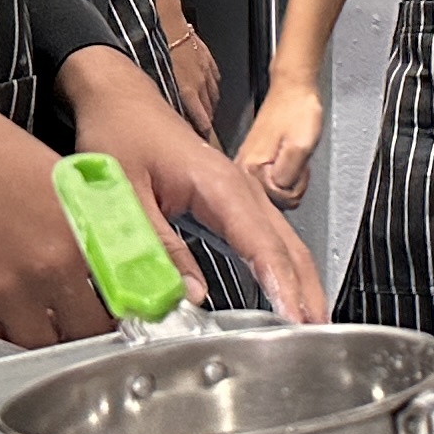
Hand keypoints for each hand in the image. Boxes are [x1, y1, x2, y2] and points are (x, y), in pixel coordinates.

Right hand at [0, 85, 121, 345]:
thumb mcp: (49, 170)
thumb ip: (78, 215)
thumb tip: (99, 243)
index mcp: (78, 230)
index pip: (119, 294)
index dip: (116, 308)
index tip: (112, 312)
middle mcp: (47, 267)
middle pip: (82, 330)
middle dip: (79, 329)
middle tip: (69, 324)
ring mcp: (1, 293)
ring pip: (36, 345)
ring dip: (37, 338)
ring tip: (29, 323)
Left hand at [62, 49, 327, 317]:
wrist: (118, 99)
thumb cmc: (121, 133)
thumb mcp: (124, 195)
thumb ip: (154, 247)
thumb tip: (185, 297)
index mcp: (220, 186)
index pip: (262, 243)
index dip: (282, 284)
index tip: (296, 319)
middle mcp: (239, 190)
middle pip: (287, 246)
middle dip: (306, 291)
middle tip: (316, 334)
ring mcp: (239, 195)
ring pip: (282, 243)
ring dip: (299, 282)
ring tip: (309, 323)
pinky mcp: (230, 203)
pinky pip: (265, 239)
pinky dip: (281, 268)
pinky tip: (283, 292)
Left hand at [166, 25, 224, 137]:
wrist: (167, 20)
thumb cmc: (157, 46)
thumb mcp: (155, 77)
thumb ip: (162, 98)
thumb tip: (160, 114)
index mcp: (187, 89)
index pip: (201, 119)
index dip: (202, 131)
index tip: (200, 140)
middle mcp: (200, 82)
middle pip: (208, 109)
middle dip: (205, 121)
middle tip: (201, 131)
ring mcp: (206, 70)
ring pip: (213, 95)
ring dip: (210, 106)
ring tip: (206, 114)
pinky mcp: (207, 58)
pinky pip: (215, 78)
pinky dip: (212, 88)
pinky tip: (210, 90)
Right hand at [240, 72, 324, 207]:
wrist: (292, 88)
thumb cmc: (297, 112)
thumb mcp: (301, 147)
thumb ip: (287, 177)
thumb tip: (277, 194)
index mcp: (250, 169)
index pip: (279, 201)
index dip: (297, 186)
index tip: (300, 167)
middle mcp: (242, 169)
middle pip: (275, 200)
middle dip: (293, 184)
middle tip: (298, 160)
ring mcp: (247, 164)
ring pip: (275, 191)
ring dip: (290, 178)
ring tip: (294, 156)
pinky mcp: (253, 160)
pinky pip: (273, 180)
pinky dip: (286, 171)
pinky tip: (289, 157)